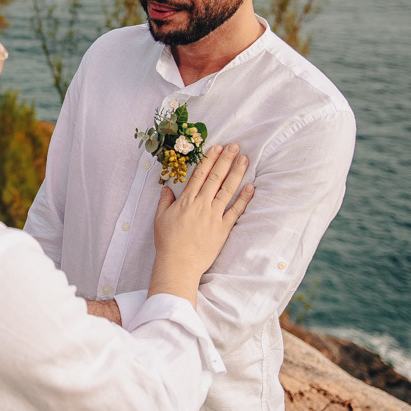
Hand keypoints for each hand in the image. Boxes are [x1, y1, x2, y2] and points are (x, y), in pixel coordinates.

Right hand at [148, 143, 254, 305]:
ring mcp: (213, 216)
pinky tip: (251, 188)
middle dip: (226, 160)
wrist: (179, 264)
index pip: (199, 175)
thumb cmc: (168, 242)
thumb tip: (167, 189)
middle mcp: (201, 205)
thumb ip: (165, 201)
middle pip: (215, 178)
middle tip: (235, 147)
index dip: (209, 160)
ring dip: (237, 174)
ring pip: (227, 190)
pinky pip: (235, 211)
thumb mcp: (160, 219)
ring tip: (244, 160)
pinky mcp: (223, 229)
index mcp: (186, 201)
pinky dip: (244, 199)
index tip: (217, 148)